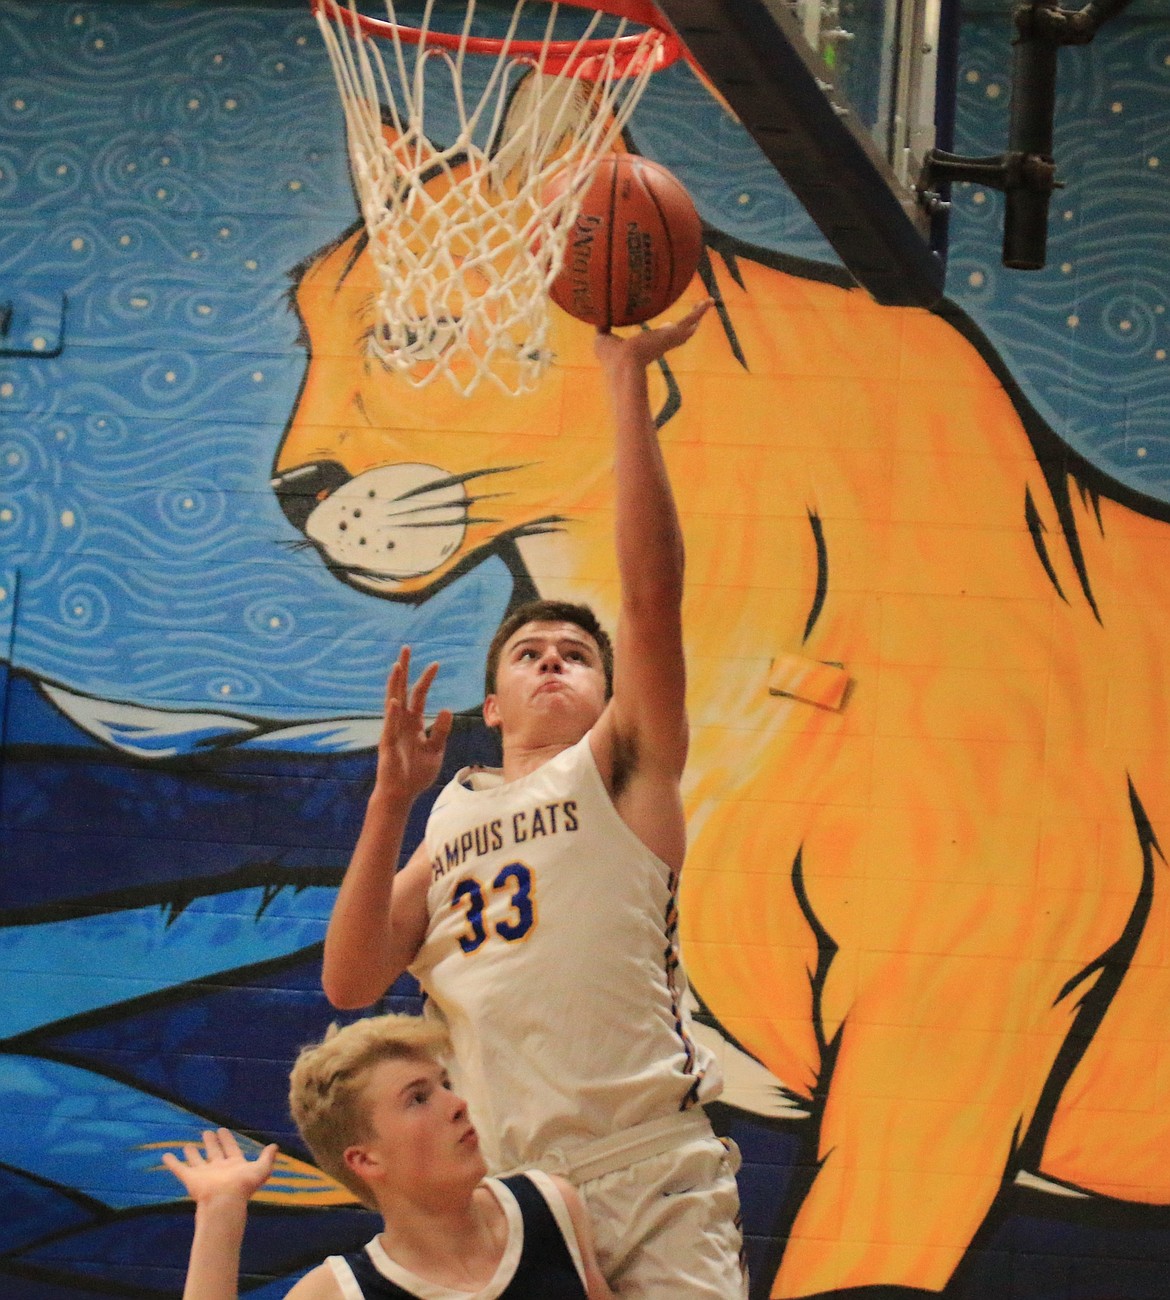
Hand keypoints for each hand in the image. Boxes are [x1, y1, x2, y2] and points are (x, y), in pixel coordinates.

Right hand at [161, 1129, 277, 1206]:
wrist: (225, 1202)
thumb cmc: (243, 1186)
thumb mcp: (261, 1169)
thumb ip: (267, 1158)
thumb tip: (275, 1146)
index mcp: (234, 1166)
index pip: (230, 1149)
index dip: (227, 1140)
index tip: (222, 1130)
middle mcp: (218, 1169)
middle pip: (213, 1153)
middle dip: (211, 1143)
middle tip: (207, 1132)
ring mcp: (204, 1174)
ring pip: (196, 1161)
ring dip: (192, 1153)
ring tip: (187, 1145)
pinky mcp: (190, 1179)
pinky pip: (179, 1169)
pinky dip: (172, 1163)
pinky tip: (165, 1155)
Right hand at [375, 646, 453, 801]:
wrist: (402, 793)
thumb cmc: (417, 774)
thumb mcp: (436, 750)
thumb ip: (441, 731)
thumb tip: (447, 709)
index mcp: (413, 723)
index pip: (419, 695)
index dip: (426, 679)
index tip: (436, 663)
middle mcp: (401, 722)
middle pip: (402, 690)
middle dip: (405, 670)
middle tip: (406, 648)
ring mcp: (392, 731)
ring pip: (393, 702)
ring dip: (395, 684)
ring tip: (398, 666)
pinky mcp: (387, 744)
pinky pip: (390, 726)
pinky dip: (392, 713)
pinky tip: (394, 701)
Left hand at [593, 298, 711, 369]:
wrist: (623, 364)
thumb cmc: (611, 357)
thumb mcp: (603, 338)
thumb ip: (602, 327)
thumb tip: (596, 316)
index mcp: (646, 347)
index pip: (658, 339)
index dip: (663, 332)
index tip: (668, 326)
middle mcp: (660, 344)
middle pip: (678, 335)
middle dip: (686, 325)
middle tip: (695, 317)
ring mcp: (669, 340)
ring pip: (688, 326)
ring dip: (697, 315)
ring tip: (707, 303)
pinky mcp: (674, 334)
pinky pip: (690, 319)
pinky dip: (701, 311)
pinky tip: (710, 301)